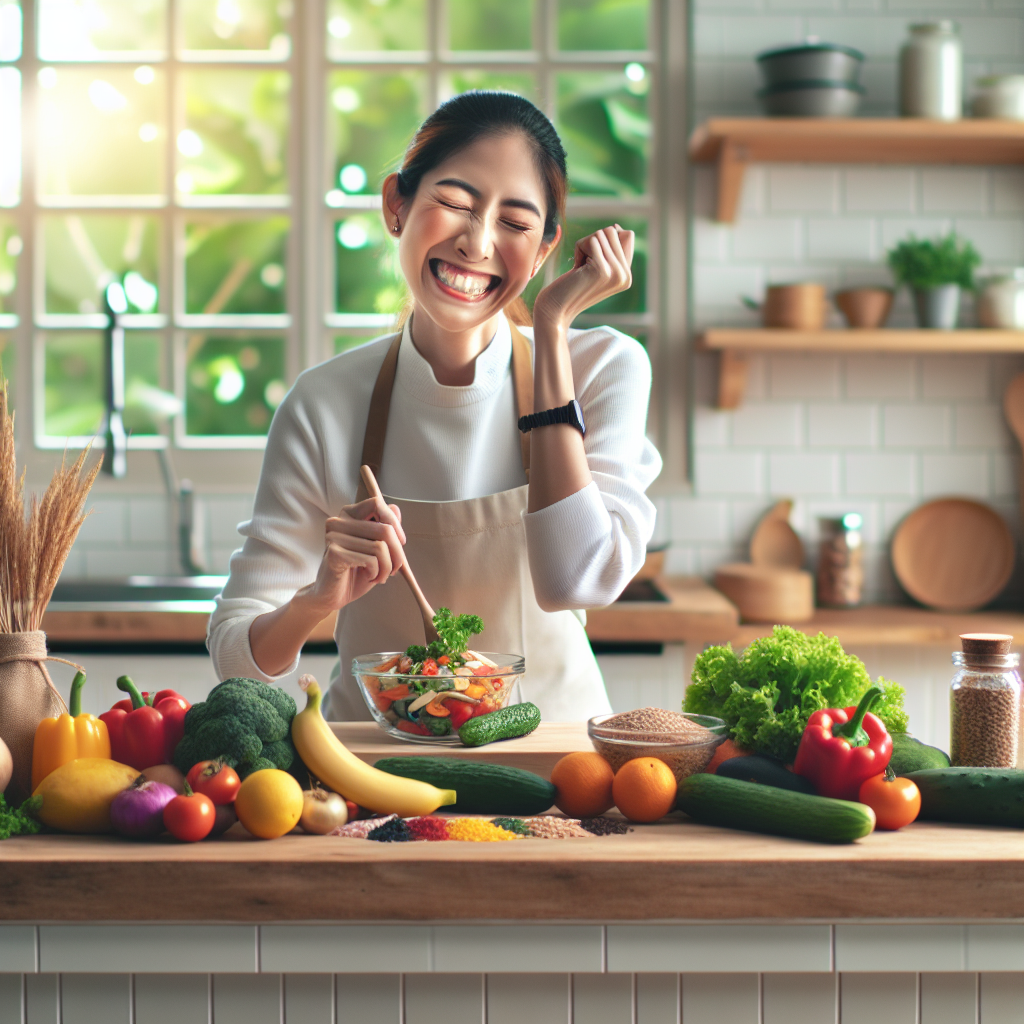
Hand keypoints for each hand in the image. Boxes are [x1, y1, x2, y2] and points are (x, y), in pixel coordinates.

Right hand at [296, 496, 406, 614]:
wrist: (332, 596)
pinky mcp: (335, 553)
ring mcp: (334, 537)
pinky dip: (377, 573)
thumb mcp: (375, 548)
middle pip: (384, 529)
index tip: (400, 541)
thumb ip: (384, 528)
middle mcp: (338, 522)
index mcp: (348, 515)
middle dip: (398, 553)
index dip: (393, 522)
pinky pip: (371, 560)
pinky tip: (370, 578)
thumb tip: (395, 508)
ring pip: (380, 547)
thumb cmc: (355, 572)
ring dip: (388, 567)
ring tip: (381, 576)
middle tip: (395, 568)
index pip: (376, 503)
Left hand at [533, 225, 633, 328]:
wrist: (556, 309)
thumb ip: (611, 251)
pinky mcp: (602, 270)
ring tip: (581, 267)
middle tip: (584, 265)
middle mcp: (626, 276)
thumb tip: (617, 227)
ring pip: (603, 233)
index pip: (628, 235)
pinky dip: (579, 249)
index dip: (605, 240)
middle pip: (614, 231)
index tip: (592, 259)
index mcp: (627, 275)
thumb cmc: (571, 286)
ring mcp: (616, 273)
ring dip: (585, 245)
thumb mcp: (596, 267)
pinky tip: (576, 268)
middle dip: (593, 242)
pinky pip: (592, 240)